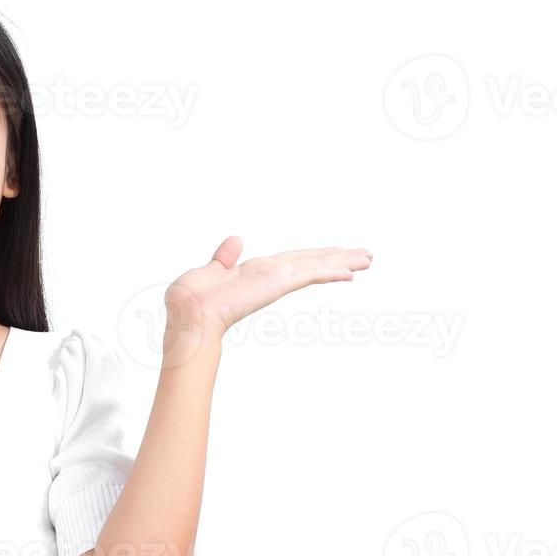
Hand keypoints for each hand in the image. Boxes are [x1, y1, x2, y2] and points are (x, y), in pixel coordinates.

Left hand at [166, 236, 373, 340]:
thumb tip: (236, 239)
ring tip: (369, 259)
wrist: (188, 317)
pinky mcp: (277, 284)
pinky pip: (309, 275)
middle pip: (312, 262)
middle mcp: (270, 275)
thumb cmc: (189, 301)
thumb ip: (224, 257)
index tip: (334, 252)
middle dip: (338, 258)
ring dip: (343, 262)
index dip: (315, 256)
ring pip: (317, 267)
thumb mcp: (207, 271)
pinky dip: (330, 272)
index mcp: (254, 272)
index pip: (292, 260)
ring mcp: (275, 280)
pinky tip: (350, 273)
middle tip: (366, 255)